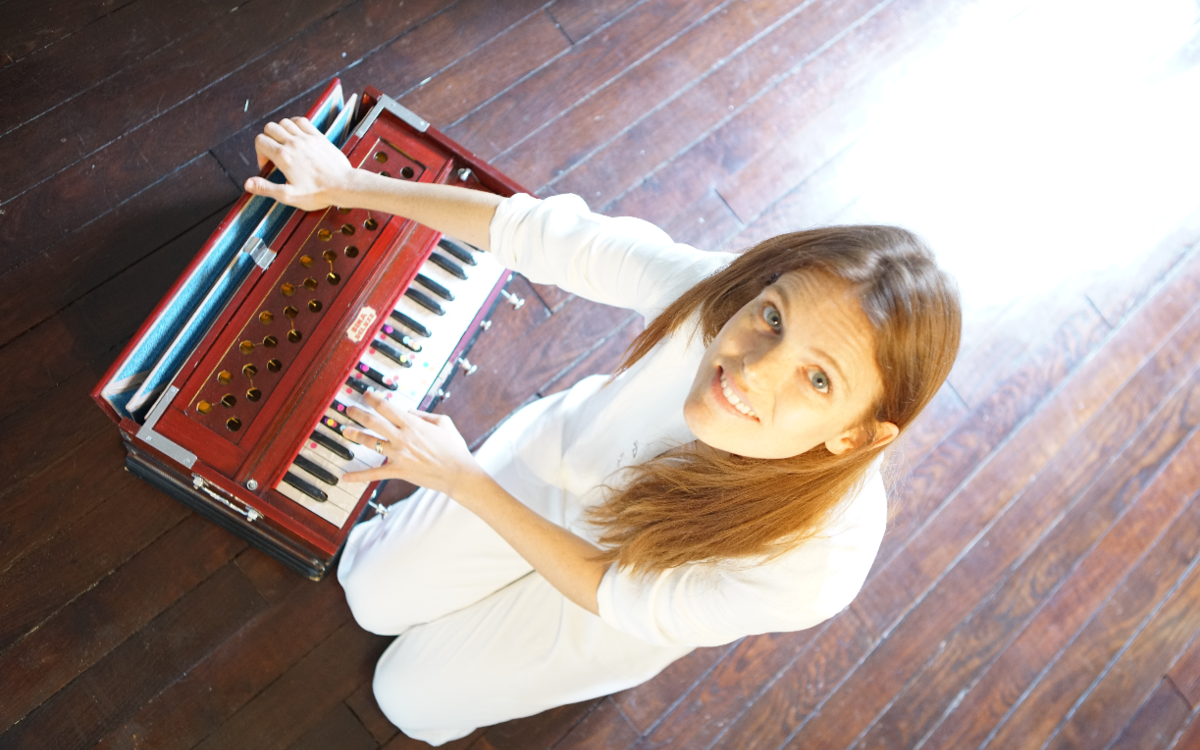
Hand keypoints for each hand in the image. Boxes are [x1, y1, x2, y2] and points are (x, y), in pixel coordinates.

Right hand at [244, 117, 353, 210]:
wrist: (344, 186)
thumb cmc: (318, 193)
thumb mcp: (289, 196)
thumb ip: (267, 188)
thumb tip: (248, 183)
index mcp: (283, 157)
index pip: (260, 141)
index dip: (259, 153)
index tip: (268, 165)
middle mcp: (293, 143)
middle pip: (270, 128)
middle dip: (267, 140)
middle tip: (274, 155)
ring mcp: (307, 138)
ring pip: (284, 122)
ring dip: (280, 131)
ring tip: (285, 145)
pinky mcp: (319, 136)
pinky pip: (302, 121)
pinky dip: (295, 124)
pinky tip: (297, 135)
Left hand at [340, 389, 482, 496]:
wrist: (458, 473)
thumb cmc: (454, 448)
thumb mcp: (444, 423)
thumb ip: (423, 415)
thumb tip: (408, 412)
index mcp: (412, 424)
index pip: (386, 407)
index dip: (373, 399)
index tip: (366, 394)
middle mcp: (401, 437)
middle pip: (373, 422)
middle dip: (358, 413)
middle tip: (349, 409)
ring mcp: (397, 455)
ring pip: (370, 443)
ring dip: (356, 435)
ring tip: (346, 431)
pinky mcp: (398, 471)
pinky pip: (374, 473)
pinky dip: (358, 476)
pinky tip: (345, 477)